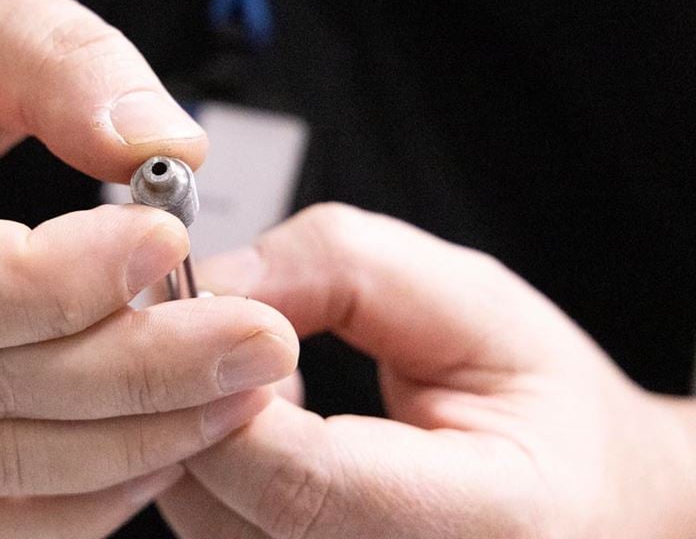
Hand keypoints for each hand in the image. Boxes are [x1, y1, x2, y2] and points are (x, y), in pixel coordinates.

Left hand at [159, 204, 695, 538]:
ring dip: (202, 425)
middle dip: (199, 394)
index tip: (217, 311)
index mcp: (484, 525)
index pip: (298, 481)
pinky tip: (270, 428)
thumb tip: (211, 287)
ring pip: (198, 516)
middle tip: (239, 329)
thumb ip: (338, 269)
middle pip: (221, 506)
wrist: (582, 497)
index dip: (231, 387)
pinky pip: (210, 523)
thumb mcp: (470, 300)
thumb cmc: (538, 403)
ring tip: (278, 382)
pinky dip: (212, 461)